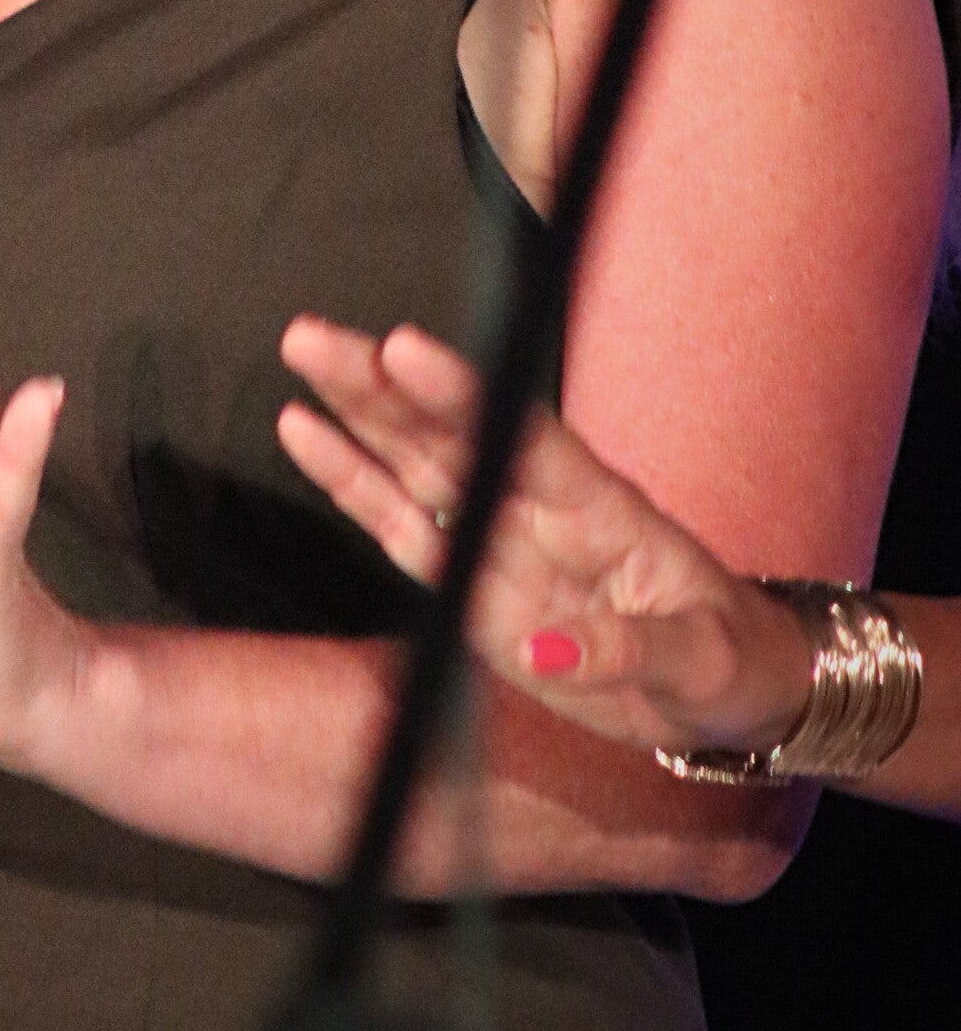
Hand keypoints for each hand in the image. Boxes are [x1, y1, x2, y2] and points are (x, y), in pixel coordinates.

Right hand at [276, 315, 812, 758]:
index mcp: (602, 507)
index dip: (462, 395)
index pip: (523, 437)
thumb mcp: (704, 662)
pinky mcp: (468, 585)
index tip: (404, 349)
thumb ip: (629, 651)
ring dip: (356, 411)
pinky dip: (352, 481)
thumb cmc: (727, 659)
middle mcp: (538, 507)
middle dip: (380, 384)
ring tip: (303, 353)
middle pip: (450, 433)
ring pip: (414, 462)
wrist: (722, 695)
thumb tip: (546, 651)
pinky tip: (304, 432)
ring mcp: (498, 540)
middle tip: (312, 335)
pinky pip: (400, 526)